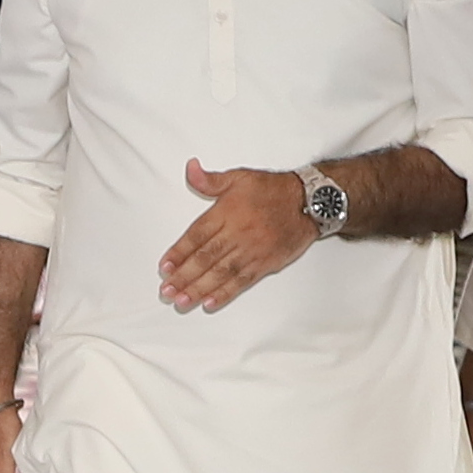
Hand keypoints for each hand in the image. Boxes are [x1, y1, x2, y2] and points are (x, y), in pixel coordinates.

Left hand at [159, 159, 318, 313]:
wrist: (309, 202)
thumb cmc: (272, 190)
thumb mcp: (240, 177)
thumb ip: (211, 180)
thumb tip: (190, 169)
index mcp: (227, 212)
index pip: (196, 236)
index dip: (178, 253)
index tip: (164, 267)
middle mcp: (238, 233)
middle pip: (206, 258)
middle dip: (184, 276)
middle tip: (166, 290)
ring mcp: (251, 251)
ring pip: (221, 273)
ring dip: (199, 289)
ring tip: (181, 301)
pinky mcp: (265, 263)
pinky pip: (242, 281)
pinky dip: (225, 294)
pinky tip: (209, 303)